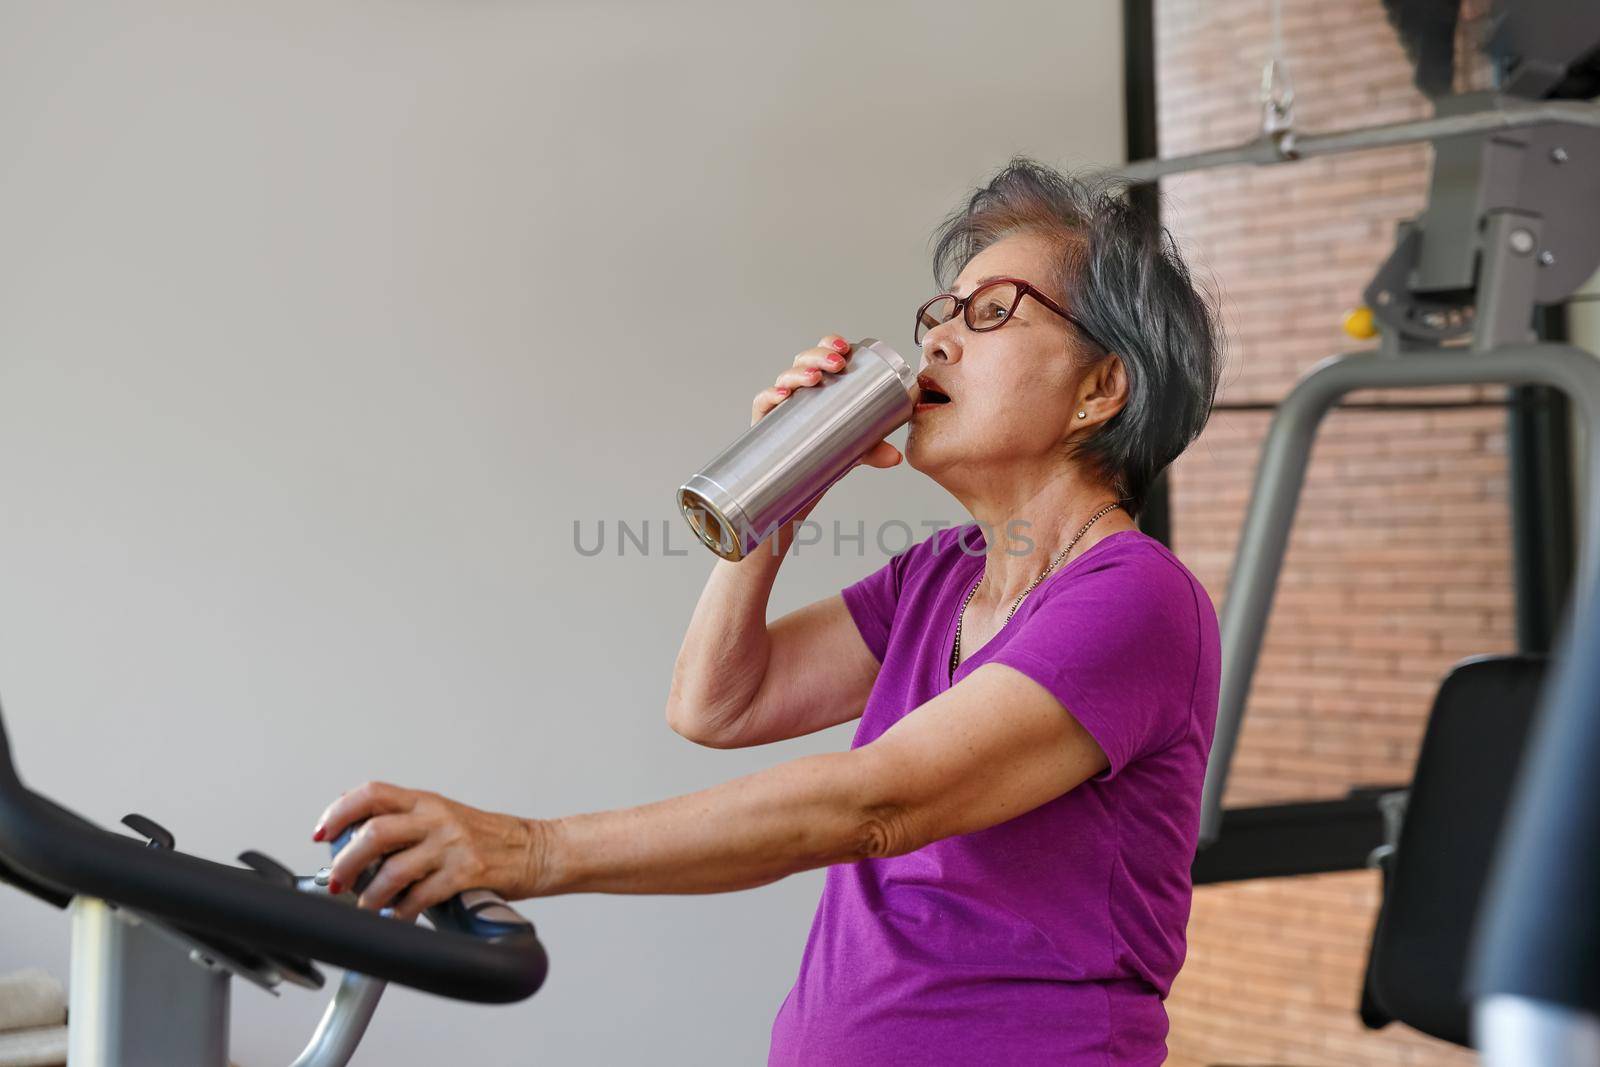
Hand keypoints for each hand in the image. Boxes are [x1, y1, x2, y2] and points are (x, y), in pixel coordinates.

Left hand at [312, 781, 544, 921]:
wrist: (536, 849)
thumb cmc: (489, 838)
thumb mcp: (444, 818)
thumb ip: (406, 824)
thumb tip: (354, 838)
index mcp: (427, 801)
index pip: (372, 793)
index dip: (339, 811)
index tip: (322, 833)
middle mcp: (437, 818)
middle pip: (374, 832)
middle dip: (346, 861)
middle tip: (337, 881)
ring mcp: (453, 845)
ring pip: (394, 869)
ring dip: (371, 894)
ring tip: (366, 906)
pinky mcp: (468, 872)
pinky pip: (422, 896)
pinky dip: (402, 912)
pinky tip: (398, 917)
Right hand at [751, 334, 902, 468]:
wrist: (796, 480)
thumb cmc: (825, 452)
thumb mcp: (854, 450)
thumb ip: (874, 450)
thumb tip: (895, 457)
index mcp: (821, 385)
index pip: (824, 354)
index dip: (831, 344)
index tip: (845, 348)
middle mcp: (799, 389)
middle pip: (804, 360)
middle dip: (819, 355)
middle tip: (836, 364)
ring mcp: (781, 403)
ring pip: (786, 377)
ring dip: (799, 372)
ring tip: (815, 378)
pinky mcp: (764, 420)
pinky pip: (763, 403)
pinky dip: (770, 395)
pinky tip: (782, 395)